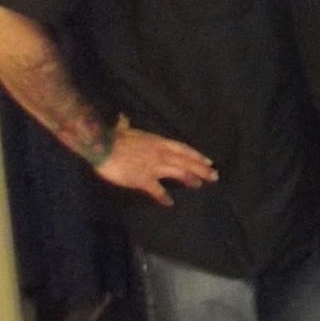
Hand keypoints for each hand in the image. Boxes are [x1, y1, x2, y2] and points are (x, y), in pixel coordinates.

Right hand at [94, 116, 217, 205]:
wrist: (103, 147)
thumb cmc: (113, 137)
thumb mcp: (124, 129)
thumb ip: (126, 125)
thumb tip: (123, 117)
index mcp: (159, 142)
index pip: (184, 149)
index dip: (197, 156)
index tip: (209, 161)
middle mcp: (162, 154)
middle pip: (187, 162)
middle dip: (201, 169)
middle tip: (214, 176)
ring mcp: (154, 167)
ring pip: (179, 173)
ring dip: (191, 179)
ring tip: (200, 185)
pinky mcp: (143, 179)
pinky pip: (157, 190)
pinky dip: (163, 197)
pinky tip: (169, 203)